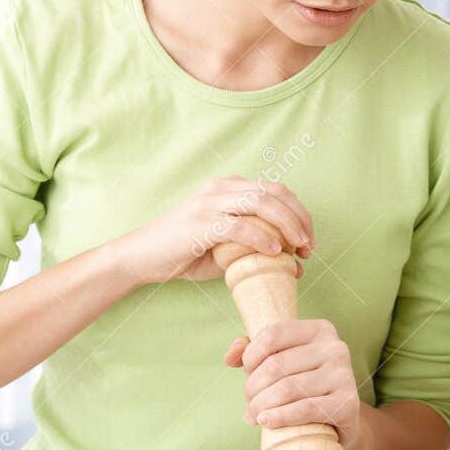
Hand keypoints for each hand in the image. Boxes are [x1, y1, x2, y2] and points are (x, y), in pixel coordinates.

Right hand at [117, 177, 314, 284]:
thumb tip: (290, 262)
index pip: (276, 190)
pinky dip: (262, 238)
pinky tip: (273, 252)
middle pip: (275, 193)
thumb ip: (253, 248)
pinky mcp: (201, 222)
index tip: (308, 241)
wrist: (141, 257)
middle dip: (299, 219)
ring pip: (262, 203)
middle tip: (309, 246)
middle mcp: (221, 188)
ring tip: (297, 248)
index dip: (299, 213)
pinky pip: (241, 225)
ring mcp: (210, 202)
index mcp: (229, 188)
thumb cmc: (183, 254)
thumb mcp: (224, 248)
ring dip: (287, 226)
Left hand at [227, 319, 360, 445]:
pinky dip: (279, 417)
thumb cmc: (304, 387)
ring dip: (261, 406)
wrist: (339, 421)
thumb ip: (252, 351)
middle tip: (250, 404)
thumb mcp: (280, 362)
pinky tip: (265, 421)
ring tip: (255, 416)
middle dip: (253, 388)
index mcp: (319, 330)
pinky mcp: (348, 403)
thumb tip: (230, 358)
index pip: (272, 334)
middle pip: (276, 365)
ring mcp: (344, 375)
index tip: (247, 373)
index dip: (251, 356)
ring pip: (287, 388)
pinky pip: (305, 409)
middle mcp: (336, 347)